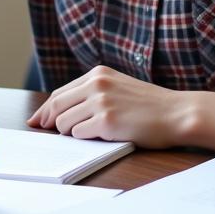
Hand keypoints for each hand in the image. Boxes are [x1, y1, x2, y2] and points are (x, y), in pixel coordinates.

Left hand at [27, 65, 188, 146]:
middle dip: (49, 121)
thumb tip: (60, 111)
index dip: (46, 109)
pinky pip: (79, 134)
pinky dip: (84, 139)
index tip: (37, 120)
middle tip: (45, 131)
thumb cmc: (149, 105)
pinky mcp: (106, 121)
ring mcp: (101, 102)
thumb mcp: (118, 87)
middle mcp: (96, 84)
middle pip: (56, 105)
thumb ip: (92, 93)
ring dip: (70, 132)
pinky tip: (100, 136)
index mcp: (97, 74)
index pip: (60, 92)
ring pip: (64, 122)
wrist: (177, 113)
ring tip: (89, 133)